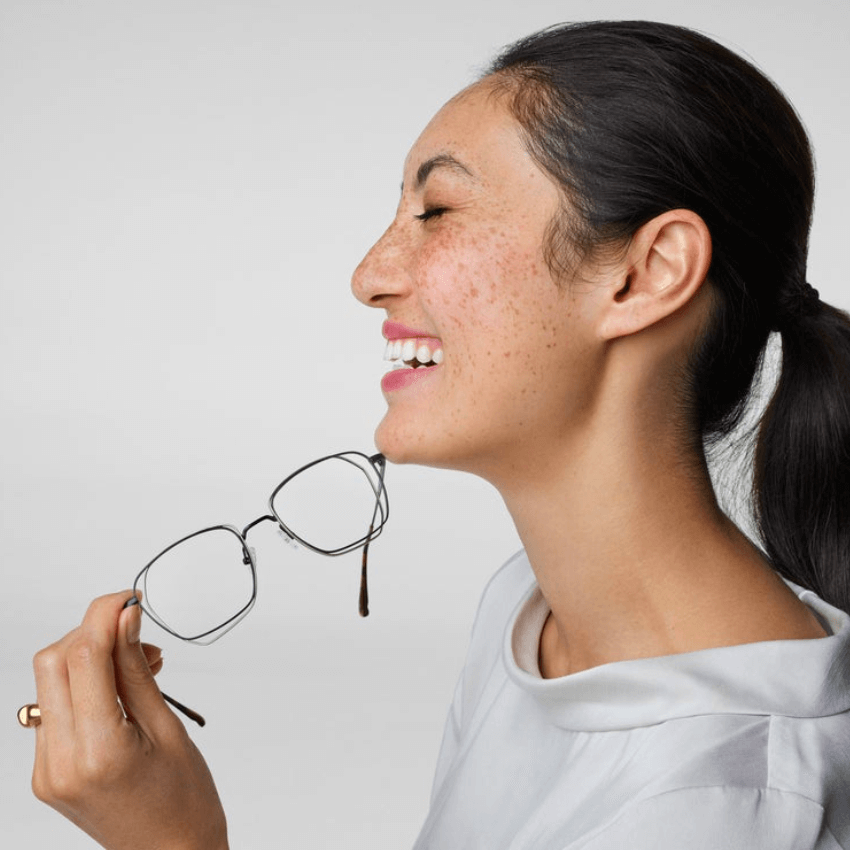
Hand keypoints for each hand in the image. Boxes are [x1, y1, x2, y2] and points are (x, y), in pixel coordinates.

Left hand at [30, 591, 228, 849]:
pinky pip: (54, 708)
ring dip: (88, 657)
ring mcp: (46, 769)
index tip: (130, 598)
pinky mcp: (46, 772)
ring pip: (49, 682)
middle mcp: (59, 762)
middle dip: (93, 633)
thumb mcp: (168, 726)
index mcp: (97, 751)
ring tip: (139, 665)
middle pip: (53, 662)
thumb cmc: (184, 798)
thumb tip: (125, 617)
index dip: (103, 615)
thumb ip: (136, 669)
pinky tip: (119, 689)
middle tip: (138, 633)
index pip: (81, 657)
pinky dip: (83, 685)